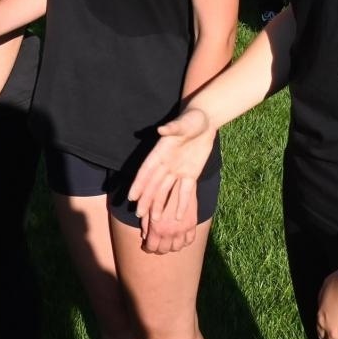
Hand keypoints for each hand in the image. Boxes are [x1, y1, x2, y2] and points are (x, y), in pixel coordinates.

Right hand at [127, 107, 215, 224]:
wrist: (206, 120)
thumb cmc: (192, 118)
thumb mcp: (184, 123)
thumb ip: (173, 128)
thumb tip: (161, 130)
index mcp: (161, 152)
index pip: (147, 171)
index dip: (139, 184)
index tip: (131, 196)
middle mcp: (166, 163)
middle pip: (153, 184)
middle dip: (146, 199)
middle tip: (138, 214)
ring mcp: (178, 170)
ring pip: (166, 191)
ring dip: (160, 204)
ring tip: (155, 220)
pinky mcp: (191, 174)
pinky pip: (185, 191)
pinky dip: (182, 203)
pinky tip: (179, 217)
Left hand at [139, 178, 197, 254]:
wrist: (178, 181)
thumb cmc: (159, 192)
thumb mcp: (148, 206)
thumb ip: (145, 222)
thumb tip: (144, 236)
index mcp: (157, 228)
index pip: (151, 247)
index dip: (148, 248)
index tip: (146, 246)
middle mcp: (171, 231)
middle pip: (164, 249)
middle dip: (158, 248)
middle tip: (156, 244)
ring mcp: (183, 229)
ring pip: (177, 247)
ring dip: (171, 247)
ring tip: (167, 242)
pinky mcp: (192, 224)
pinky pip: (189, 240)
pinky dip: (184, 242)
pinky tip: (179, 238)